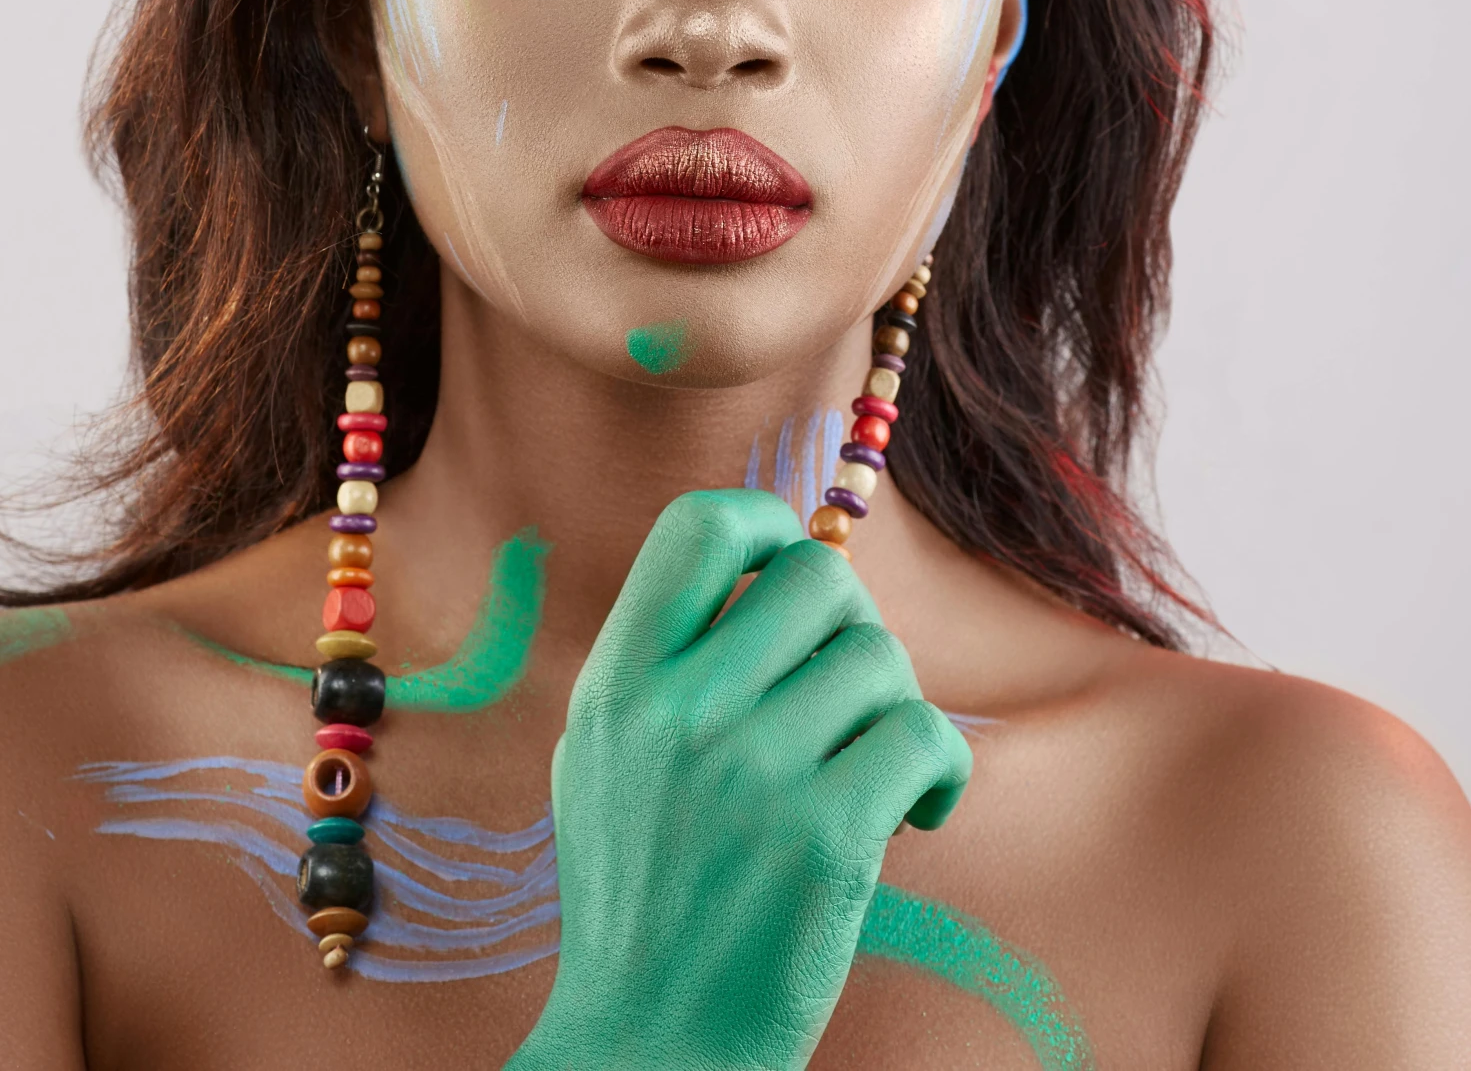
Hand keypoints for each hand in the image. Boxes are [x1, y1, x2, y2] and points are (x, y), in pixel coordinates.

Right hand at [508, 489, 971, 1070]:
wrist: (649, 1047)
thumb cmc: (640, 897)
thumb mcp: (604, 758)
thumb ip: (662, 659)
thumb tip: (763, 557)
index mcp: (618, 683)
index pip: (701, 525)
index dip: (767, 524)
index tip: (788, 572)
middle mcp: (679, 713)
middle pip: (817, 576)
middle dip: (851, 625)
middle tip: (845, 689)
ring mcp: (752, 773)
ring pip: (879, 658)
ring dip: (894, 705)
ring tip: (875, 765)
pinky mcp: (826, 839)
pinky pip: (922, 735)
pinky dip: (940, 768)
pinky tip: (918, 808)